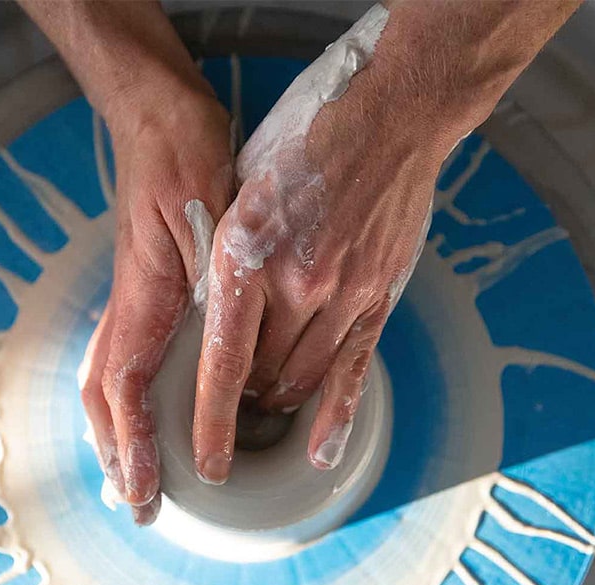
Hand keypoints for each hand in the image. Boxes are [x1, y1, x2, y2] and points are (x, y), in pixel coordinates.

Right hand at [81, 87, 233, 523]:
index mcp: (140, 298)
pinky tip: (151, 418)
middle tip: (140, 508)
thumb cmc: (186, 159)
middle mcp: (127, 308)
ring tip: (137, 482)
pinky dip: (131, 405)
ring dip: (119, 438)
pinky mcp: (146, 295)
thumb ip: (208, 276)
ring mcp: (132, 303)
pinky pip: (127, 363)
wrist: (161, 121)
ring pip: (108, 384)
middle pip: (103, 399)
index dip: (133, 444)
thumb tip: (222, 342)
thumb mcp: (207, 212)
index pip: (124, 388)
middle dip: (118, 458)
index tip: (145, 492)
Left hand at [192, 81, 445, 483]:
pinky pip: (355, 370)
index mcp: (245, 254)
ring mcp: (344, 293)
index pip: (221, 363)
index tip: (203, 460)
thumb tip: (208, 313)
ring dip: (280, 398)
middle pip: (261, 378)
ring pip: (304, 379)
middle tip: (232, 400)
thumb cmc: (304, 142)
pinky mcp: (380, 295)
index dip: (209, 422)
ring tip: (267, 399)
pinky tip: (322, 454)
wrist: (391, 114)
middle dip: (242, 399)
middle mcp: (294, 283)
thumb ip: (224, 255)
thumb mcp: (240, 188)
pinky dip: (336, 417)